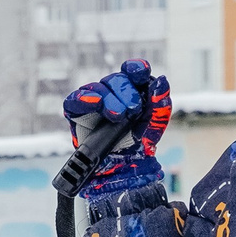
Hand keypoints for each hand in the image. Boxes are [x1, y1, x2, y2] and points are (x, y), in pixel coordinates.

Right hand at [58, 62, 173, 198]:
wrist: (123, 168)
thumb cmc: (138, 144)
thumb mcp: (154, 124)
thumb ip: (160, 102)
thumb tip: (160, 80)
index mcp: (132, 90)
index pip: (132, 71)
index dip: (136, 68)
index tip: (140, 73)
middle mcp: (111, 93)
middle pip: (115, 79)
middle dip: (125, 93)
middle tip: (132, 111)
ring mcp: (92, 101)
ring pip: (96, 87)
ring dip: (107, 98)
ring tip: (117, 115)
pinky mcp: (76, 113)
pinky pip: (75, 100)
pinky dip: (84, 99)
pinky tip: (95, 104)